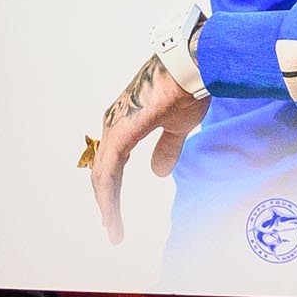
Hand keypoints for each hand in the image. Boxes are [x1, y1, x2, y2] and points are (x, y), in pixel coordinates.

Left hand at [83, 44, 208, 243]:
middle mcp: (114, 124)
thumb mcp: (178, 125)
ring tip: (112, 230)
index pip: (113, 164)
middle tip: (112, 228)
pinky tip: (111, 215)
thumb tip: (157, 172)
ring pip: (103, 175)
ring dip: (107, 204)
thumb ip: (167, 148)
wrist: (194, 66)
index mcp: (126, 123)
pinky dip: (108, 196)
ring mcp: (115, 127)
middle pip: (104, 172)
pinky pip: (108, 172)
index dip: (112, 190)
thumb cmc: (187, 87)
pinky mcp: (120, 132)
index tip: (115, 215)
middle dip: (107, 201)